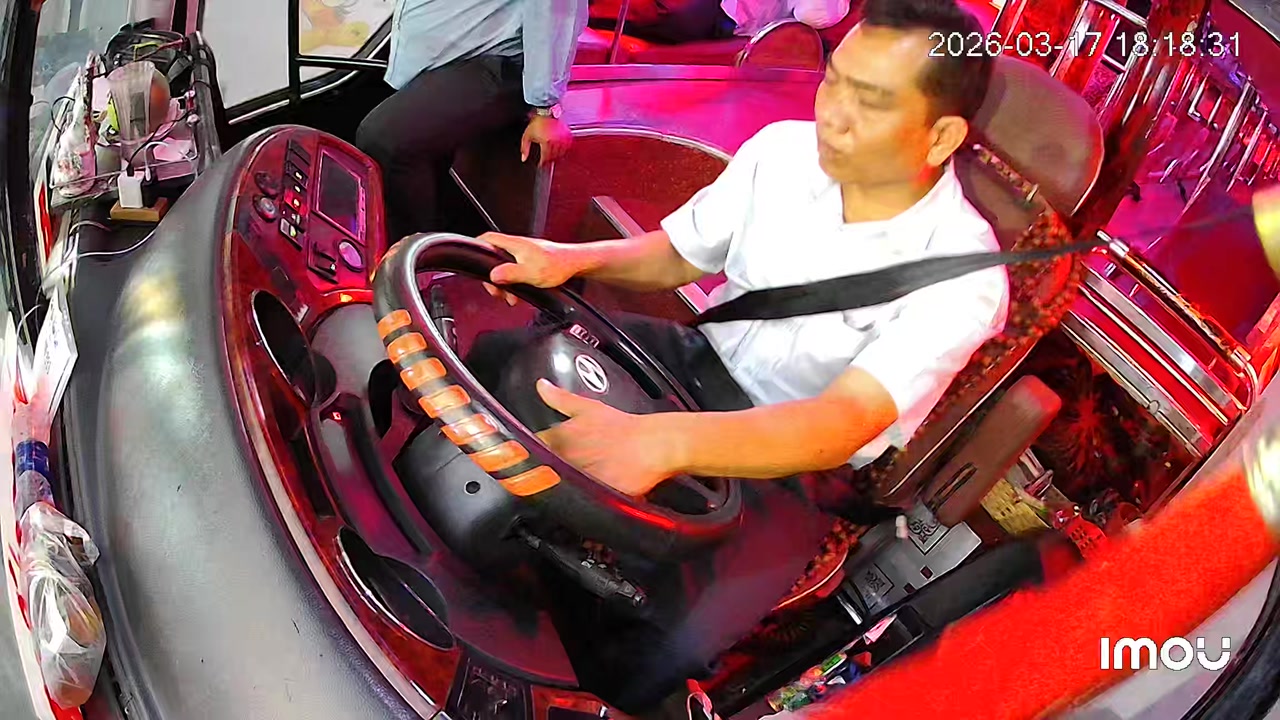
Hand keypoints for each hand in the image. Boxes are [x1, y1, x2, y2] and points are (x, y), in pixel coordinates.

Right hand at [478, 231, 581, 305]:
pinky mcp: (532, 261)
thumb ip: (510, 273)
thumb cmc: (558, 265)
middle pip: (495, 258)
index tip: (471, 256)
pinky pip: (516, 270)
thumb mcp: (531, 273)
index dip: (477, 246)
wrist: (575, 264)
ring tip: (510, 297)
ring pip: (506, 267)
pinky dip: (514, 282)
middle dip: (492, 276)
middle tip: (495, 290)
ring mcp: (525, 253)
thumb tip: (493, 275)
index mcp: (515, 245)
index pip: (488, 239)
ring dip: (505, 283)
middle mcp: (519, 247)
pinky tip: (519, 293)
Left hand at [521, 115, 572, 166]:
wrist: (545, 112)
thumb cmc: (536, 123)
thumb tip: (523, 158)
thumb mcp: (527, 136)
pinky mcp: (565, 135)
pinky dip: (564, 150)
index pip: (545, 157)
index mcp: (545, 142)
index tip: (541, 165)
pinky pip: (566, 146)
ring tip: (554, 158)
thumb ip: (525, 148)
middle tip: (547, 163)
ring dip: (557, 157)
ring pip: (561, 153)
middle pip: (554, 156)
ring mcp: (561, 138)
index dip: (543, 163)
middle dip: (550, 161)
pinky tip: (561, 151)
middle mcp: (554, 141)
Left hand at [534, 379, 679, 496]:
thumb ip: (560, 398)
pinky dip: (578, 504)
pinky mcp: (594, 496)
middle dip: (542, 473)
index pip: (530, 448)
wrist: (653, 445)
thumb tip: (541, 386)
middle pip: (541, 472)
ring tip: (570, 487)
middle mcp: (566, 460)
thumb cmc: (624, 427)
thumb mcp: (587, 407)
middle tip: (553, 472)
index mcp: (560, 439)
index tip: (527, 455)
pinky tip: (584, 499)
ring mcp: (579, 480)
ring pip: (557, 489)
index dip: (527, 452)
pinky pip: (579, 504)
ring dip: (558, 488)